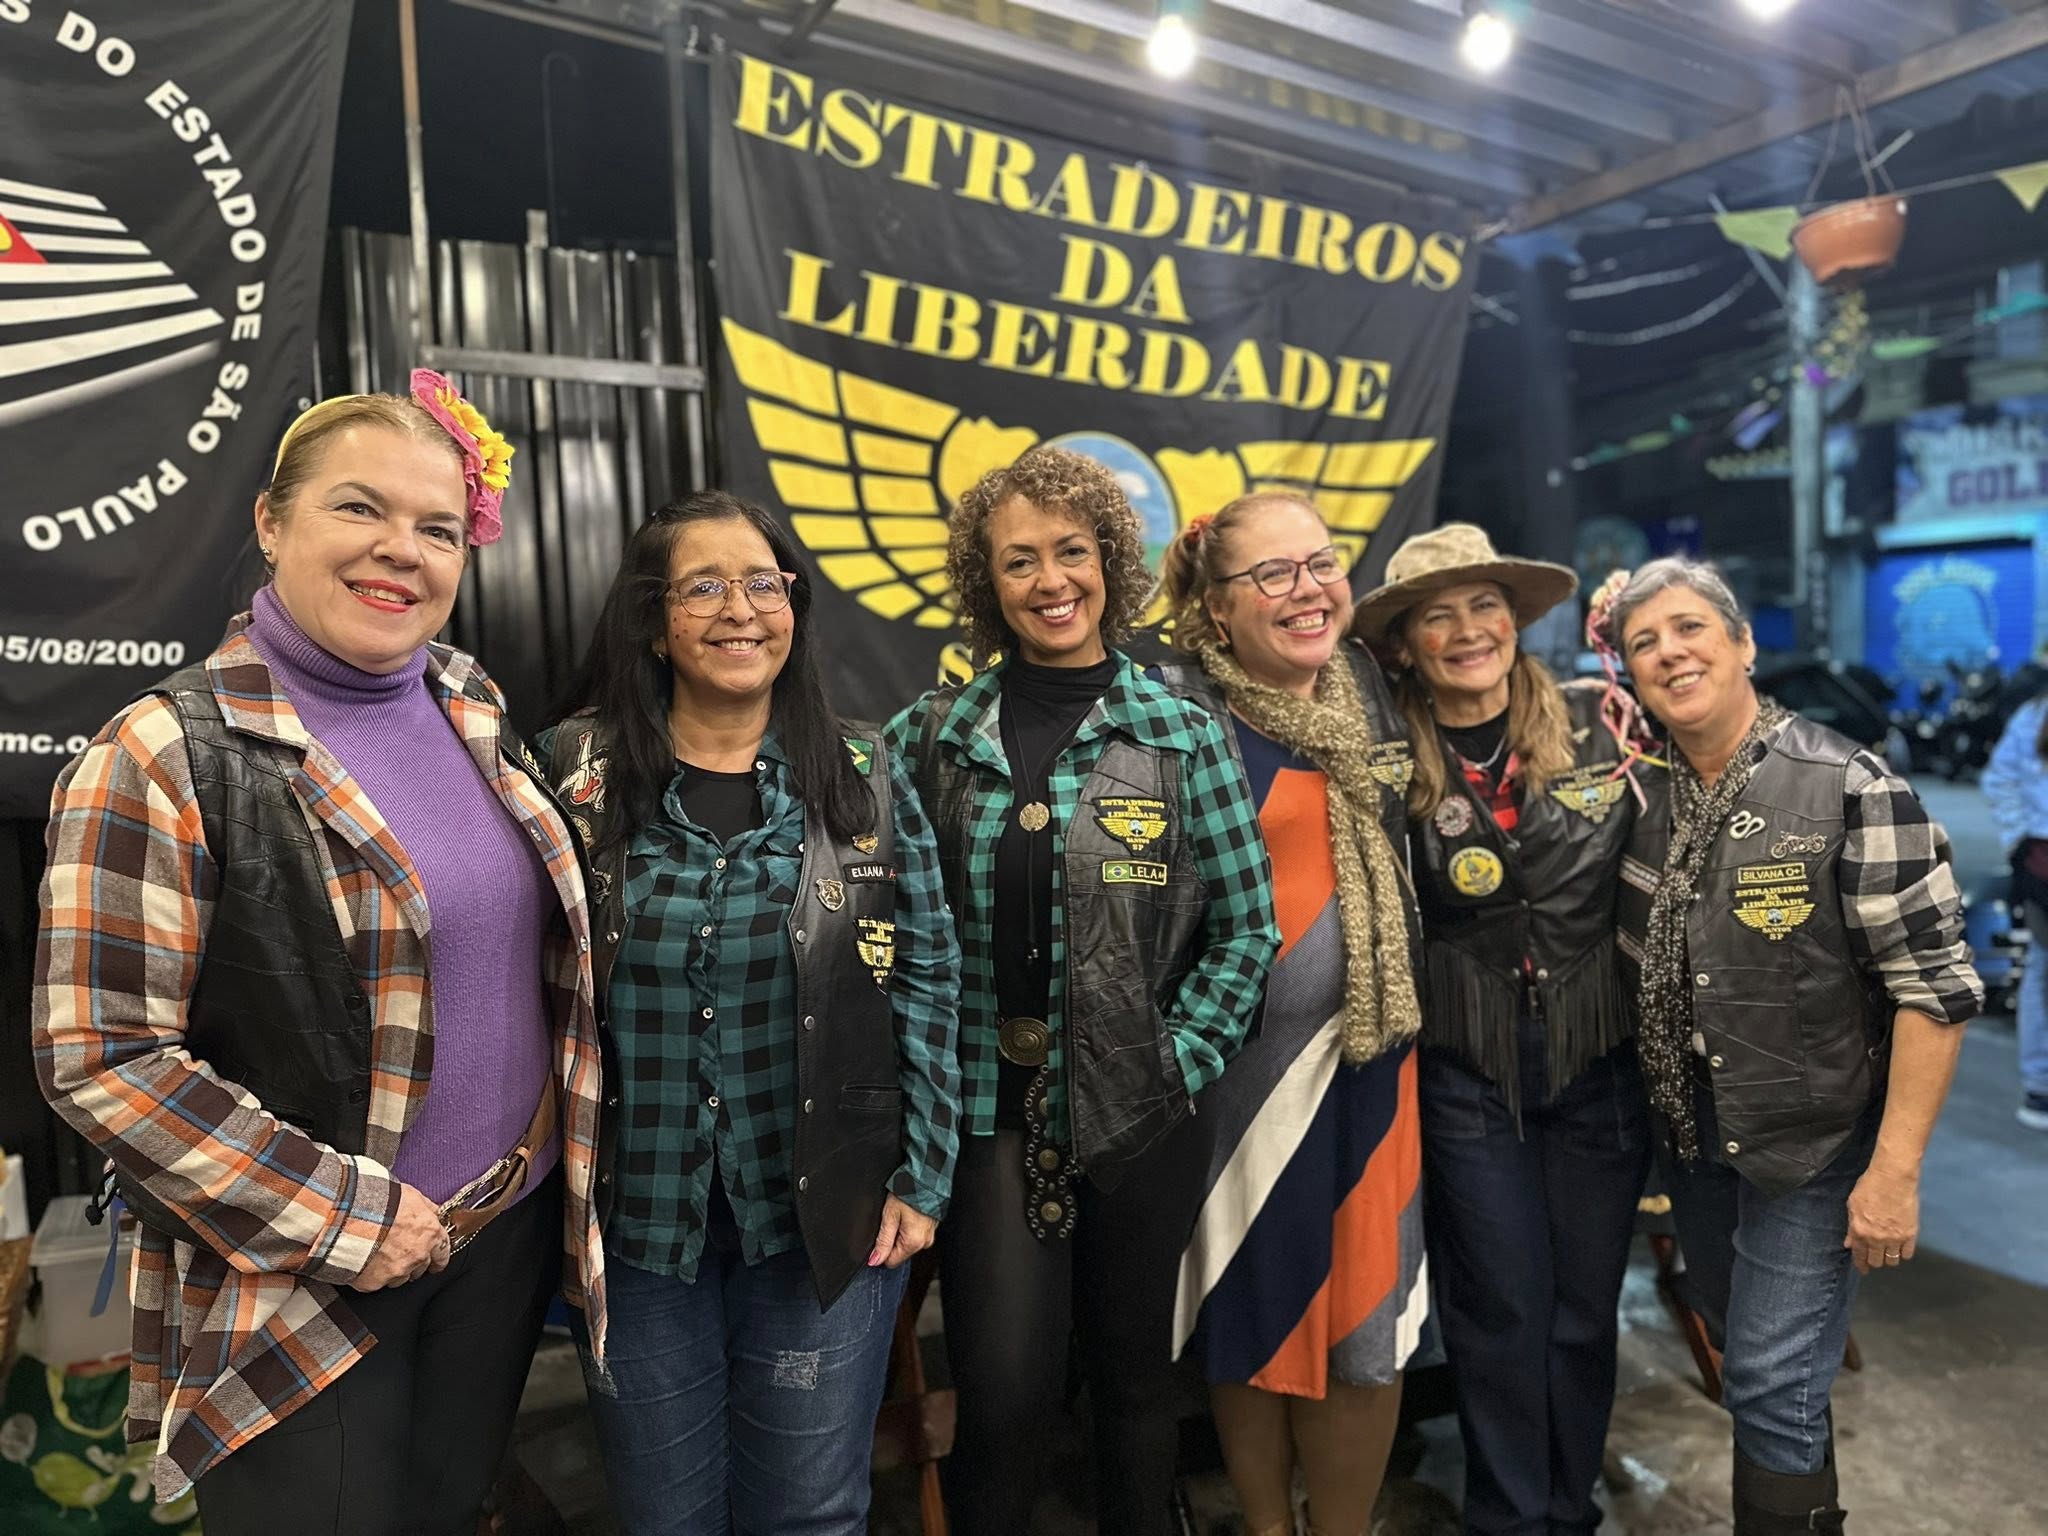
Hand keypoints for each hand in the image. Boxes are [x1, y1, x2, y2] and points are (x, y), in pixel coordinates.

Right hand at [352, 1183, 452, 1290]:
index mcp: (430, 1234)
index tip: (436, 1261)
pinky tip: (365, 1261)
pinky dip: (373, 1274)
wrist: (348, 1216)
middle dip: (414, 1261)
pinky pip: (378, 1282)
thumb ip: (426, 1207)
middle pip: (421, 1267)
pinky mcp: (375, 1282)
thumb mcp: (409, 1195)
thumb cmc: (378, 1202)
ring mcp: (397, 1271)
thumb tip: (433, 1212)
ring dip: (394, 1270)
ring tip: (379, 1255)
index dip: (438, 1257)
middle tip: (400, 1252)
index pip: (442, 1253)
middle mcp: (417, 1255)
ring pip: (401, 1278)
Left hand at [868, 1194, 936, 1268]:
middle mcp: (924, 1242)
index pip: (891, 1262)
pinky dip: (908, 1228)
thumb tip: (875, 1260)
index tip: (880, 1235)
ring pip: (906, 1244)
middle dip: (891, 1240)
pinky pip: (915, 1235)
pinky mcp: (930, 1229)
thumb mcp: (890, 1216)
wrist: (926, 1179)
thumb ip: (882, 1241)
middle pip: (899, 1253)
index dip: (881, 1251)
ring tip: (900, 1215)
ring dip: (900, 1233)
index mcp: (914, 1242)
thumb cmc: (908, 1193)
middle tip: (892, 1220)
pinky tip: (907, 1215)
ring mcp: (929, 1236)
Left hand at [1844, 1160, 1919, 1274]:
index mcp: (1860, 1231)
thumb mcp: (1852, 1205)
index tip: (1863, 1269)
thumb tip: (1849, 1243)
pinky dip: (1903, 1254)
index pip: (1859, 1255)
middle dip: (1874, 1262)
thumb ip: (1851, 1227)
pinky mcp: (1911, 1234)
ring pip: (1892, 1261)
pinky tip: (1900, 1249)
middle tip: (1875, 1259)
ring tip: (1887, 1253)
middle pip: (1876, 1261)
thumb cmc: (1869, 1186)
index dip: (1861, 1265)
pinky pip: (1907, 1254)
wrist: (1893, 1178)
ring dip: (1888, 1259)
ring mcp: (1895, 1238)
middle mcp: (1876, 1238)